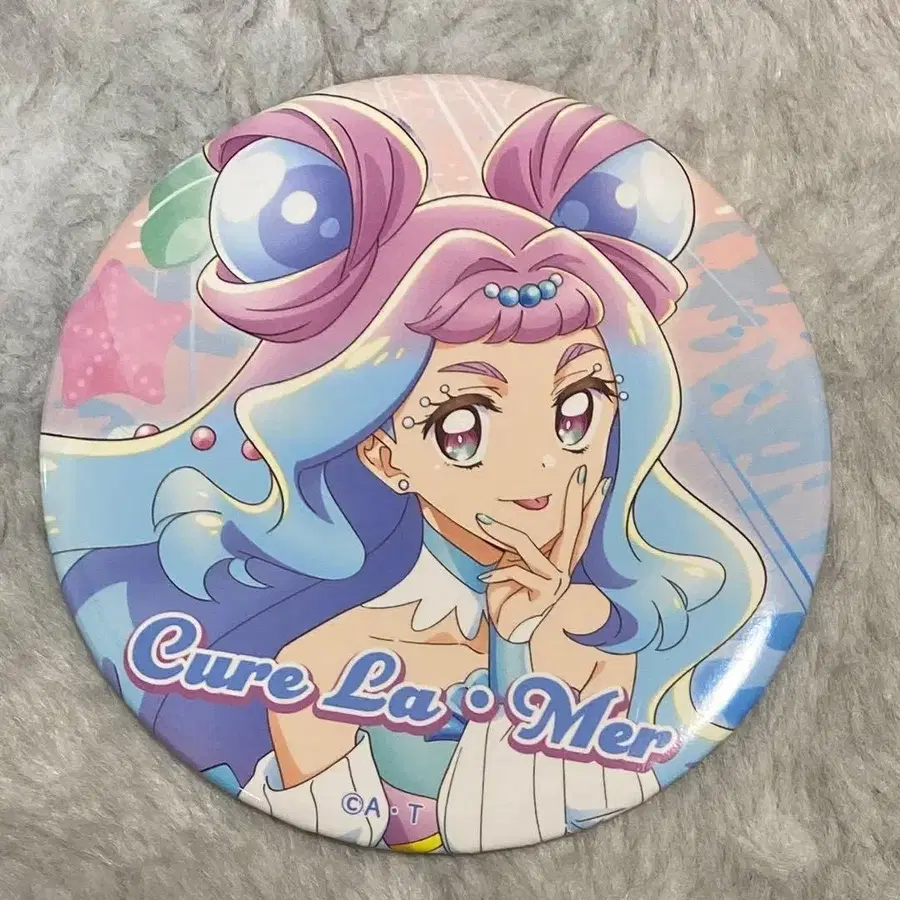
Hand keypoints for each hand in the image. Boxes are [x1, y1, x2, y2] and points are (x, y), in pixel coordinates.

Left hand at [476, 466, 609, 642]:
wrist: (507, 630)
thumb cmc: (510, 593)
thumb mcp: (514, 562)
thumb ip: (521, 545)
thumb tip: (505, 517)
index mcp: (560, 559)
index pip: (579, 527)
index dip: (590, 504)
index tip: (603, 481)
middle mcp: (564, 570)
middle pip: (574, 528)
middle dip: (576, 499)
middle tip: (580, 472)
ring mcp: (556, 583)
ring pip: (528, 547)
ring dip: (502, 531)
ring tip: (481, 519)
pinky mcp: (542, 596)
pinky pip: (516, 572)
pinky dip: (497, 573)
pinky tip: (484, 577)